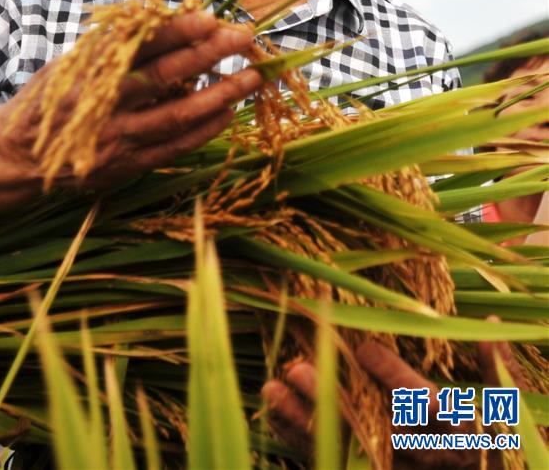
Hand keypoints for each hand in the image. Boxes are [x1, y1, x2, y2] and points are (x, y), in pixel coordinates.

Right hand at [0, 10, 261, 190]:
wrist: (19, 156)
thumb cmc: (52, 98)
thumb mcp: (72, 61)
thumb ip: (113, 41)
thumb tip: (156, 10)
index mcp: (89, 71)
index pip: (139, 45)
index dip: (176, 30)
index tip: (210, 16)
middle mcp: (104, 104)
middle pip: (164, 76)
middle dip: (208, 55)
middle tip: (243, 37)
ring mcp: (117, 138)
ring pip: (177, 115)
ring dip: (219, 95)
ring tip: (251, 77)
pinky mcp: (127, 165)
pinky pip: (175, 147)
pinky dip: (205, 129)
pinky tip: (228, 112)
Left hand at [263, 329, 524, 467]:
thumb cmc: (490, 445)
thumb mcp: (504, 409)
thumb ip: (494, 369)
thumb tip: (491, 320)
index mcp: (454, 434)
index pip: (422, 406)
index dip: (394, 378)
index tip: (365, 349)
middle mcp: (417, 455)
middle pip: (368, 428)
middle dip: (330, 399)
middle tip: (297, 367)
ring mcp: (389, 467)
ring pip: (340, 446)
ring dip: (302, 418)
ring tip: (271, 386)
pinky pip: (328, 457)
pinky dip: (298, 434)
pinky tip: (273, 407)